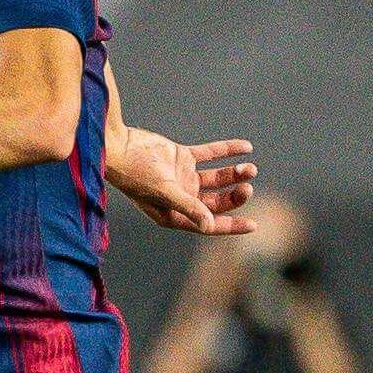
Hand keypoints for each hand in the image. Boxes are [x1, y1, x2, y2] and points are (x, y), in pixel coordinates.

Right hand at [107, 124, 255, 235]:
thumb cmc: (135, 175)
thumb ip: (189, 208)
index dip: (231, 225)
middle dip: (234, 195)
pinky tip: (246, 148)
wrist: (119, 147)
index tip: (252, 225)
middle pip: (216, 200)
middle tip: (248, 186)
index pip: (207, 224)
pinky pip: (210, 154)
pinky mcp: (182, 156)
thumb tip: (210, 226)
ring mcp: (182, 176)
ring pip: (216, 178)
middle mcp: (180, 198)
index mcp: (174, 214)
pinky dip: (227, 151)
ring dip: (233, 173)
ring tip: (250, 168)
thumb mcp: (164, 193)